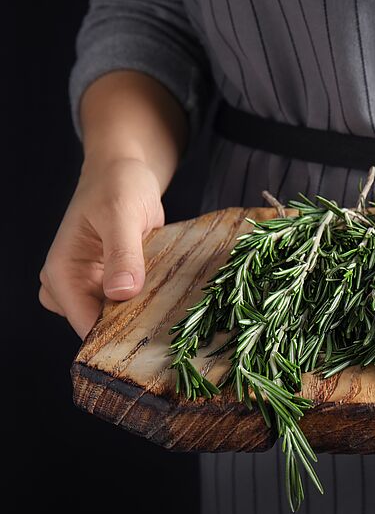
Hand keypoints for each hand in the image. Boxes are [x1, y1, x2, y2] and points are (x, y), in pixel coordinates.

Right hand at [39, 158, 164, 337]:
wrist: (126, 172)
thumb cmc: (118, 186)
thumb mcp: (122, 214)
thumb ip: (122, 253)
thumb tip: (121, 293)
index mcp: (62, 272)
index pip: (84, 324)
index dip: (115, 338)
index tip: (151, 341)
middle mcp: (71, 285)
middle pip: (99, 327)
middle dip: (131, 331)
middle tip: (170, 327)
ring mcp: (92, 287)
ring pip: (116, 319)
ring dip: (142, 318)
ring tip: (173, 311)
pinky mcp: (112, 285)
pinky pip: (128, 306)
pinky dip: (147, 306)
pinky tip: (170, 301)